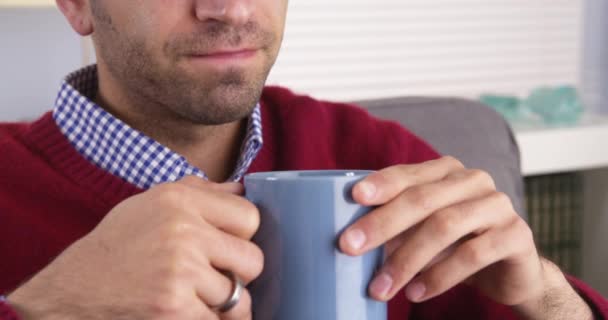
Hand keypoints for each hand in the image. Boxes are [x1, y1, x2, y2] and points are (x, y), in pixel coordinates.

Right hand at [7, 176, 262, 319]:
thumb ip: (200, 192)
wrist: (72, 292)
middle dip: (238, 275)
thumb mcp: (151, 203)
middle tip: (213, 277)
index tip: (225, 247)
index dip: (242, 237)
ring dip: (221, 304)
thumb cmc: (117, 246)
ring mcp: (179, 271)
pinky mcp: (173, 308)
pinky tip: (184, 312)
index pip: (250, 218)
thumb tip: (242, 190)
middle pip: (253, 260)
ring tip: (193, 297)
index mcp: (179, 199)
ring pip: (239, 298)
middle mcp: (182, 230)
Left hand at [339, 156, 592, 318]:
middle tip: (350, 246)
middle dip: (382, 223)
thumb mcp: (423, 231)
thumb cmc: (455, 246)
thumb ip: (397, 225)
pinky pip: (472, 254)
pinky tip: (416, 293)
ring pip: (444, 226)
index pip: (408, 174)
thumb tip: (351, 238)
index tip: (355, 197)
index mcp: (447, 172)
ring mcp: (497, 205)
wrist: (511, 271)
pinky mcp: (516, 234)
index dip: (382, 183)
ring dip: (406, 259)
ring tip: (380, 287)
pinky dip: (439, 276)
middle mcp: (473, 180)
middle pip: (422, 199)